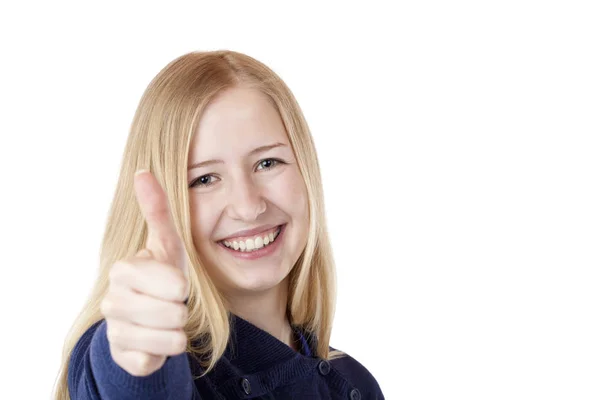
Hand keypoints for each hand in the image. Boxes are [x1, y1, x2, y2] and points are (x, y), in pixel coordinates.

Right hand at [100, 170, 189, 376]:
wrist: (149, 316)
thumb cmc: (162, 276)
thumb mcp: (167, 244)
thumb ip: (157, 210)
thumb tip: (142, 171)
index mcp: (124, 270)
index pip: (174, 283)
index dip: (182, 286)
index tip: (174, 283)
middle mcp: (112, 300)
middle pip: (174, 313)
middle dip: (182, 309)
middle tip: (171, 303)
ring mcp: (114, 330)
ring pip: (171, 338)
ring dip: (177, 331)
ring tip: (166, 320)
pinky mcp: (121, 357)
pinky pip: (155, 360)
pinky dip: (163, 353)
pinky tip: (154, 341)